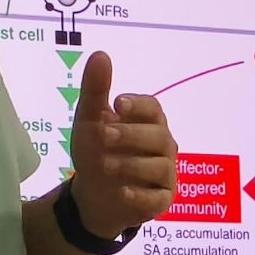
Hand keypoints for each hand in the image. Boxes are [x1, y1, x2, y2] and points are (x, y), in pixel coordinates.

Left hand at [68, 51, 177, 239]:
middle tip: (103, 135)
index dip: (138, 105)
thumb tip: (100, 54)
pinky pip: (159, 197)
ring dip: (132, 164)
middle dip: (131, 134)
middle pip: (158, 136)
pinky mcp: (161, 199)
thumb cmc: (97, 151)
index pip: (153, 108)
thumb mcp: (89, 120)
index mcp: (148, 122)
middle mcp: (162, 145)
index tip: (117, 104)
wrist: (92, 195)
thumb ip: (96, 90)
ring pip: (160, 166)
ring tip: (105, 165)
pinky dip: (142, 195)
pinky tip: (123, 191)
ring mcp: (164, 173)